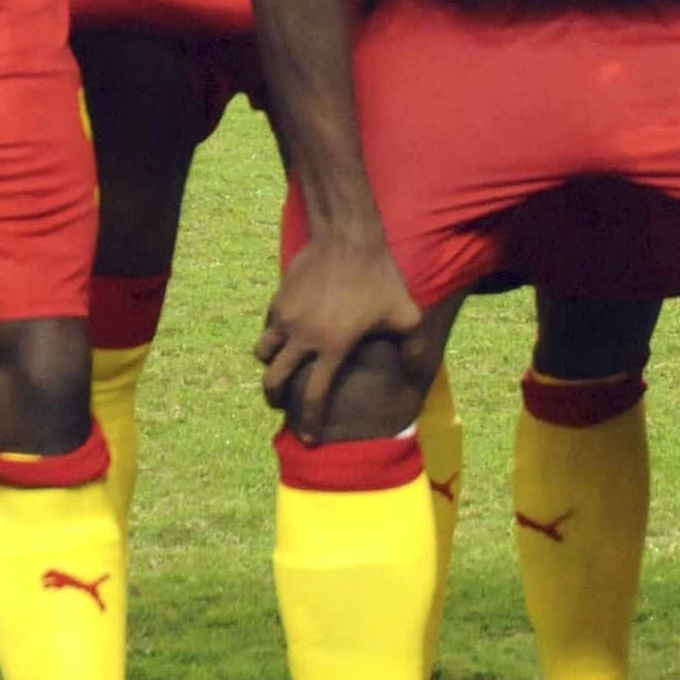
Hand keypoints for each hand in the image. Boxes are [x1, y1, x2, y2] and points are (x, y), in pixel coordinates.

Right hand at [257, 231, 422, 441]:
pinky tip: (287, 333)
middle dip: (273, 399)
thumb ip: (413, 348)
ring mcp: (286, 318)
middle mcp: (304, 338)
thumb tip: (416, 375)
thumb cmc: (381, 278)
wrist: (349, 239)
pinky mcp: (278, 299)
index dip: (310, 423)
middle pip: (273, 382)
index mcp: (333, 348)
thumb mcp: (406, 314)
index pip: (314, 397)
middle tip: (280, 404)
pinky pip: (268, 326)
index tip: (310, 440)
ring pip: (263, 353)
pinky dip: (273, 335)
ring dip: (270, 364)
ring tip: (280, 366)